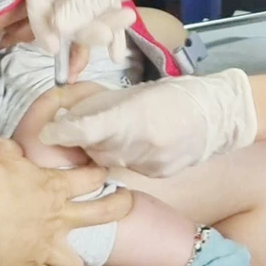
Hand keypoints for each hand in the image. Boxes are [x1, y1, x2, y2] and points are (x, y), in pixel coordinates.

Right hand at [0, 138, 132, 265]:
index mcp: (54, 187)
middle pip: (104, 214)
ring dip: (76, 260)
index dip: (101, 174)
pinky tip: (35, 265)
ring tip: (71, 256)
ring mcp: (47, 247)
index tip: (104, 174)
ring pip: (77, 264)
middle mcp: (58, 218)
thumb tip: (17, 151)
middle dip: (121, 206)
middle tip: (127, 203)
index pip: (92, 178)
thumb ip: (14, 150)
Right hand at [26, 0, 209, 58]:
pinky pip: (99, 14)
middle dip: (81, 28)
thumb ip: (84, 4)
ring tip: (128, 22)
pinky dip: (109, 30)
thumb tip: (56, 27)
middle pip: (61, 9)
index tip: (55, 48)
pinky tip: (118, 50)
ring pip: (82, 14)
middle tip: (107, 35)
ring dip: (100, 27)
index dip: (42, 23)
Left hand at [38, 69, 257, 177]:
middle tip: (70, 133)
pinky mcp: (158, 173)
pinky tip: (129, 147)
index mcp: (137, 116)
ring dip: (99, 151)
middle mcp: (143, 143)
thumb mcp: (139, 92)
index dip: (64, 133)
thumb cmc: (178, 94)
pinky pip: (128, 169)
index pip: (89, 129)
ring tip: (103, 138)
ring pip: (109, 161)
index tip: (46, 133)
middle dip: (81, 143)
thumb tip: (72, 113)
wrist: (219, 115)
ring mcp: (151, 162)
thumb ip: (106, 105)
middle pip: (95, 149)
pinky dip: (121, 158)